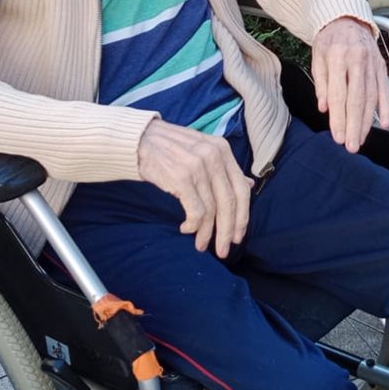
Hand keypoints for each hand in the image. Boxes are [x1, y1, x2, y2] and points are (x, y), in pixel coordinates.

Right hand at [138, 119, 253, 257]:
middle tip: (223, 250)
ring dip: (207, 233)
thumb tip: (249, 184)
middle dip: (227, 231)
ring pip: (212, 210)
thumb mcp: (203, 150)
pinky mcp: (182, 177)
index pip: (241, 189)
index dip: (242, 217)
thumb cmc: (170, 148)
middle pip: (229, 203)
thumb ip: (225, 167)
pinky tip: (186, 229)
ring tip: (200, 244)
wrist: (139, 139)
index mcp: (223, 149)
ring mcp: (198, 166)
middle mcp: (214, 156)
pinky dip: (193, 226)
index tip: (238, 235)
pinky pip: (196, 211)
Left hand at [311, 17, 388, 151]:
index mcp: (338, 57)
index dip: (338, 118)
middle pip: (357, 99)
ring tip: (361, 139)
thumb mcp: (317, 56)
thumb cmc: (329, 41)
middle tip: (352, 146)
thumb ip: (321, 83)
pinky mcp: (381, 66)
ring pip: (371, 97)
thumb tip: (324, 107)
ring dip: (367, 121)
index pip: (338, 94)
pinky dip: (386, 107)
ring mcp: (372, 64)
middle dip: (354, 125)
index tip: (338, 137)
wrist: (347, 19)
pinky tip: (383, 123)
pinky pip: (384, 89)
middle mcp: (357, 60)